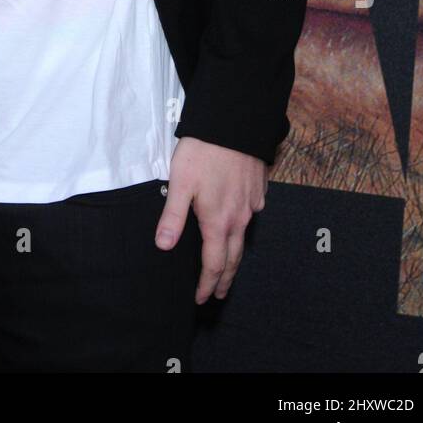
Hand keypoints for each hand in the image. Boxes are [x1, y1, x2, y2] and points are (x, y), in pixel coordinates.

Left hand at [154, 136, 267, 303]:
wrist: (234, 124)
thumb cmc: (203, 152)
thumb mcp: (180, 183)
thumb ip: (173, 216)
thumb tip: (164, 246)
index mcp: (218, 221)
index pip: (214, 263)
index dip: (207, 284)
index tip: (200, 298)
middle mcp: (240, 218)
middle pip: (234, 258)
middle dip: (225, 279)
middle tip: (217, 294)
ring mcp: (252, 204)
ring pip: (244, 238)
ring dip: (235, 256)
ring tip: (227, 266)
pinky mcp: (259, 190)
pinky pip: (252, 216)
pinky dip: (243, 228)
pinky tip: (237, 224)